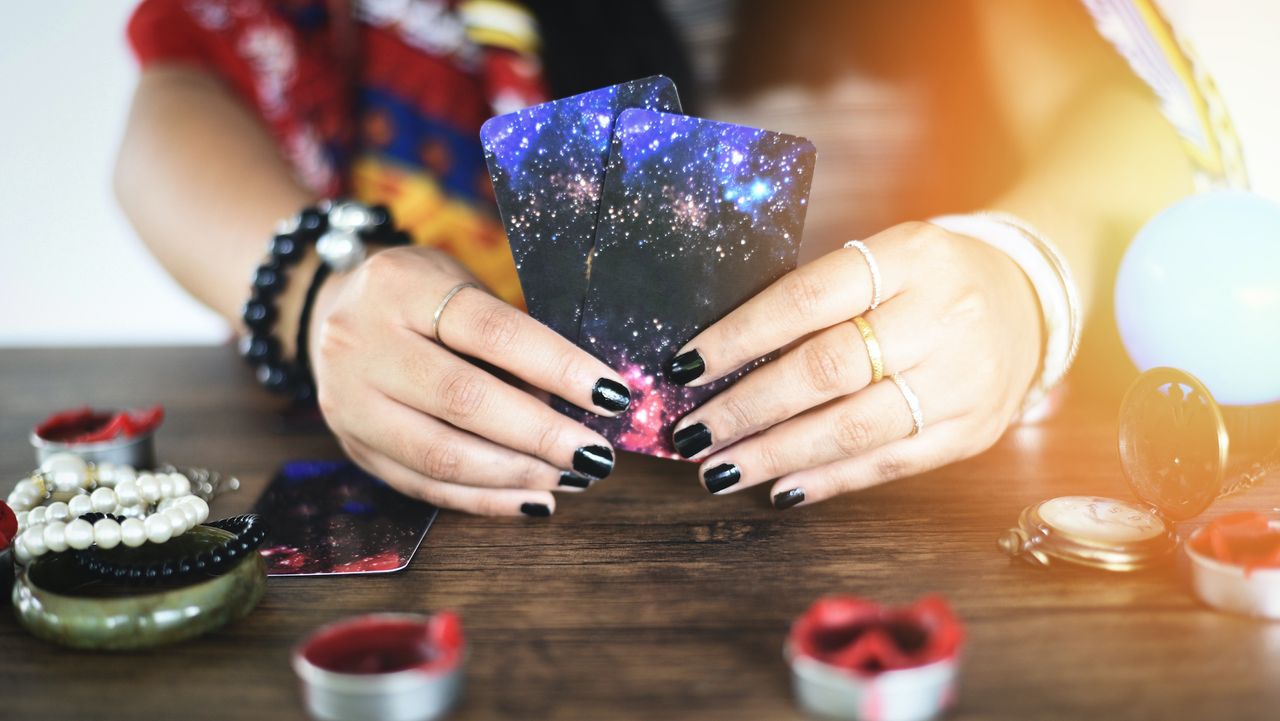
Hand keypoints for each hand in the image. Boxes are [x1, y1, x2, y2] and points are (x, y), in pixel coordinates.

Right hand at [309, 246, 630, 515]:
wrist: (330, 311)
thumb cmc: (420, 297)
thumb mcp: (461, 289)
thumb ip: (509, 342)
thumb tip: (579, 403)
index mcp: (400, 287)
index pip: (492, 332)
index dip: (558, 367)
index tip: (611, 395)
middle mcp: (362, 344)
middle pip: (464, 399)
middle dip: (541, 434)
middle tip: (597, 454)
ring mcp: (350, 402)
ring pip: (441, 454)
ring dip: (518, 474)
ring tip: (573, 476)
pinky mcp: (354, 448)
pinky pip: (425, 487)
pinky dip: (485, 500)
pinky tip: (533, 500)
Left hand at [668, 221, 1041, 507]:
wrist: (1033, 299)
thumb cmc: (929, 278)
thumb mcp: (883, 258)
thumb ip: (817, 299)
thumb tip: (722, 359)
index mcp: (909, 256)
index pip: (806, 299)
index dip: (740, 336)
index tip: (686, 366)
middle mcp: (941, 317)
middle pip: (826, 369)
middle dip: (747, 407)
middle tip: (693, 433)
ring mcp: (964, 380)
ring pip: (854, 427)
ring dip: (776, 454)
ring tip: (720, 470)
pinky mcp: (972, 431)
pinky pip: (889, 463)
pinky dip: (829, 480)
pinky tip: (780, 488)